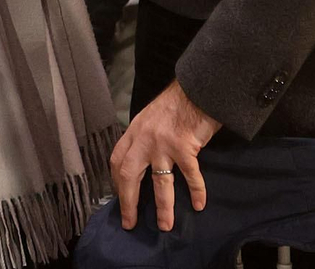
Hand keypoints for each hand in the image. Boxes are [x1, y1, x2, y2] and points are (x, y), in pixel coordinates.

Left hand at [110, 80, 221, 231]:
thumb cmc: (176, 103)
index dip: (116, 184)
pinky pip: (189, 175)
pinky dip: (195, 191)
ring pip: (159, 183)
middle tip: (131, 222)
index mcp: (134, 132)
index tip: (120, 200)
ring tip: (165, 226)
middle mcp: (144, 139)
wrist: (197, 88)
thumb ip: (142, 138)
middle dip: (129, 203)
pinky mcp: (184, 147)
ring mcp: (164, 144)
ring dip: (163, 207)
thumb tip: (140, 163)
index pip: (117, 161)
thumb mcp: (149, 118)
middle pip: (129, 176)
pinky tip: (198, 204)